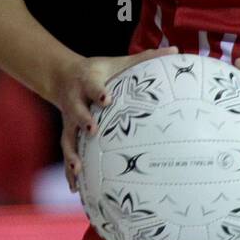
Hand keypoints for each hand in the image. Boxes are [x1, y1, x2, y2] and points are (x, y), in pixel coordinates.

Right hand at [56, 46, 178, 191]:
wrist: (63, 77)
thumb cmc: (100, 71)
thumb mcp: (119, 61)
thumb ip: (146, 58)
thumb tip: (176, 50)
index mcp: (87, 81)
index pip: (92, 86)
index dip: (98, 92)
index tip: (106, 99)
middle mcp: (74, 101)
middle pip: (76, 112)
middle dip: (83, 121)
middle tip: (93, 130)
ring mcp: (68, 121)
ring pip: (67, 138)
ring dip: (71, 155)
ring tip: (78, 170)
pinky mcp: (67, 134)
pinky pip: (68, 154)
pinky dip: (69, 172)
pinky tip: (76, 189)